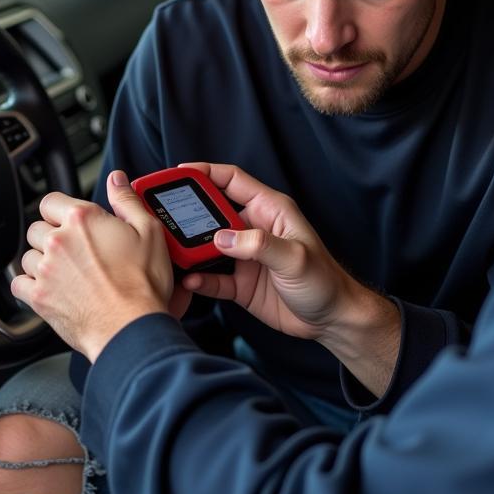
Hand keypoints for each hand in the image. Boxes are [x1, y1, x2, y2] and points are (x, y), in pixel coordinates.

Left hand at [11, 171, 174, 362]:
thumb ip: (127, 201)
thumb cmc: (142, 284)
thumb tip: (115, 180)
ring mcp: (46, 270)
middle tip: (74, 250)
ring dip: (42, 261)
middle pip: (36, 229)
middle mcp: (58, 241)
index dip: (60, 210)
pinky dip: (30, 285)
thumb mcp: (149, 231)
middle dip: (51, 236)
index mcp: (82, 219)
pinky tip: (49, 288)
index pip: (50, 201)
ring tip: (65, 271)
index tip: (70, 221)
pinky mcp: (39, 297)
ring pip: (28, 256)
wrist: (131, 326)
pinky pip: (19, 284)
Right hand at [179, 165, 399, 391]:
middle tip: (161, 213)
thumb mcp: (295, 257)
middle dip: (186, 211)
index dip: (205, 173)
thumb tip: (221, 238)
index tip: (178, 173)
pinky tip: (189, 282)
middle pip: (212, 212)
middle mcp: (253, 229)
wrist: (332, 320)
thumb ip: (259, 245)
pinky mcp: (241, 283)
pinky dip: (198, 280)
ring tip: (168, 250)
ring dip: (188, 248)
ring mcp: (245, 257)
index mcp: (270, 210)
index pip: (232, 180)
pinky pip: (212, 278)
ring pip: (207, 246)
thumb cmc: (324, 281)